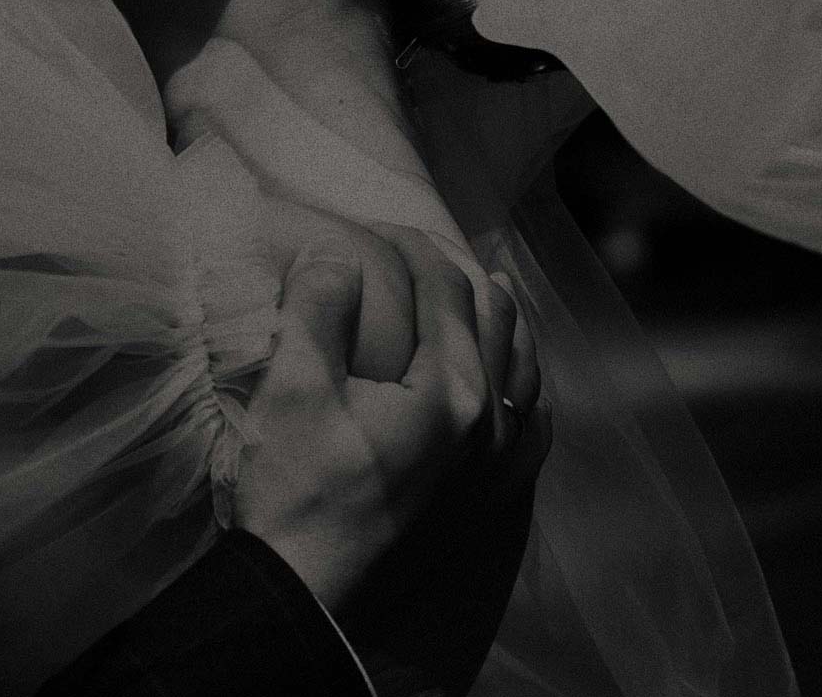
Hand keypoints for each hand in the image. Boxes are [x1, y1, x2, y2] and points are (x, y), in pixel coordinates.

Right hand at [232, 226, 546, 613]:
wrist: (307, 594)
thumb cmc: (295, 491)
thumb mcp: (291, 387)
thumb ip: (318, 306)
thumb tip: (335, 249)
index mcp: (449, 390)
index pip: (446, 291)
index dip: (415, 247)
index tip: (382, 227)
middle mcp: (489, 426)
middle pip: (494, 324)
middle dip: (461, 275)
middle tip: (426, 249)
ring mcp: (494, 469)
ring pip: (523, 374)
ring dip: (508, 324)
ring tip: (493, 291)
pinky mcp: (485, 502)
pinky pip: (530, 435)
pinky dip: (529, 394)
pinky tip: (520, 387)